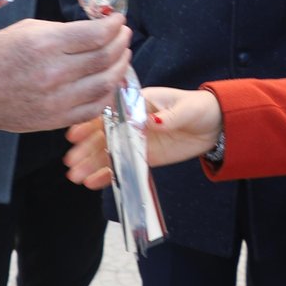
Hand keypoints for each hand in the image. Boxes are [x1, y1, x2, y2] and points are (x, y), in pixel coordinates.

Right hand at [0, 14, 130, 134]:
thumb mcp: (28, 29)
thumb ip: (64, 30)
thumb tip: (96, 29)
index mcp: (46, 44)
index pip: (96, 34)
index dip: (114, 26)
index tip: (118, 21)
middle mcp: (54, 72)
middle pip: (105, 58)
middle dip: (121, 44)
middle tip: (124, 36)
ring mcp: (57, 99)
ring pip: (105, 84)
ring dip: (120, 68)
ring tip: (122, 57)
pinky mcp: (56, 119)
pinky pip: (94, 108)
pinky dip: (108, 94)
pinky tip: (110, 83)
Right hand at [64, 86, 221, 190]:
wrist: (215, 126)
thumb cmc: (198, 108)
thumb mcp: (184, 109)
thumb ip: (167, 117)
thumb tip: (149, 122)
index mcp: (137, 103)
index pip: (109, 112)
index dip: (90, 123)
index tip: (74, 133)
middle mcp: (131, 122)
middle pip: (104, 135)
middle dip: (86, 149)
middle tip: (70, 162)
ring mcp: (136, 141)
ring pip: (109, 153)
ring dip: (90, 164)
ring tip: (74, 176)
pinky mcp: (144, 157)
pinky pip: (123, 166)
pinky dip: (108, 175)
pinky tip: (92, 182)